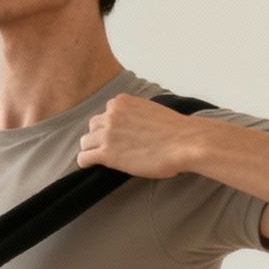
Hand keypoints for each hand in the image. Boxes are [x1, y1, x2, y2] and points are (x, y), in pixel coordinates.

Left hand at [75, 94, 200, 178]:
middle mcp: (111, 115)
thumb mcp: (149, 110)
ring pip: (86, 142)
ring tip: (105, 158)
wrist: (184, 143)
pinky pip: (83, 157)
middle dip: (101, 137)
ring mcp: (107, 134)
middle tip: (114, 148)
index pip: (105, 114)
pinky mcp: (107, 153)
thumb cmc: (175, 130)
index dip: (110, 127)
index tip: (120, 136)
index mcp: (121, 102)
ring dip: (93, 149)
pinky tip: (92, 166)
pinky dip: (86, 162)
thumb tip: (130, 126)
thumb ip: (134, 114)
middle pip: (93, 127)